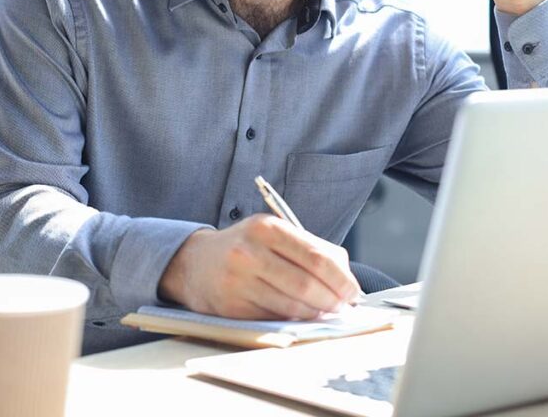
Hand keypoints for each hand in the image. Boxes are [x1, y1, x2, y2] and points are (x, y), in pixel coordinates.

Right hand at [158, 215, 360, 318]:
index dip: (340, 278)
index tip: (353, 291)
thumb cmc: (245, 247)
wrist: (195, 263)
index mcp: (266, 228)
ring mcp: (238, 281)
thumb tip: (345, 274)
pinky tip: (300, 316)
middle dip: (332, 299)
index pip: (315, 257)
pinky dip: (293, 320)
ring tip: (325, 311)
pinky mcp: (231, 306)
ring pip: (291, 305)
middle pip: (306, 283)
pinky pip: (273, 318)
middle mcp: (250, 252)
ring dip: (315, 312)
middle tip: (343, 306)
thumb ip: (310, 247)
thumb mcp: (273, 234)